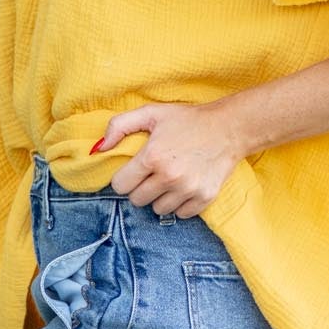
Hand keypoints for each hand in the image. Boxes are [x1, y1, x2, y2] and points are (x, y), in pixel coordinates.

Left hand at [93, 100, 245, 217]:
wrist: (229, 128)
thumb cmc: (188, 120)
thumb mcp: (151, 113)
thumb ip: (119, 126)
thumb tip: (99, 148)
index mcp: (152, 157)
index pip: (120, 185)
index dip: (124, 178)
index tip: (133, 172)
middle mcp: (169, 176)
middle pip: (137, 201)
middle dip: (140, 189)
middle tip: (151, 175)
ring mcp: (188, 189)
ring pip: (158, 210)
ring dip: (159, 198)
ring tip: (169, 181)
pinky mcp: (204, 198)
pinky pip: (180, 215)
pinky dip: (179, 205)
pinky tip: (183, 188)